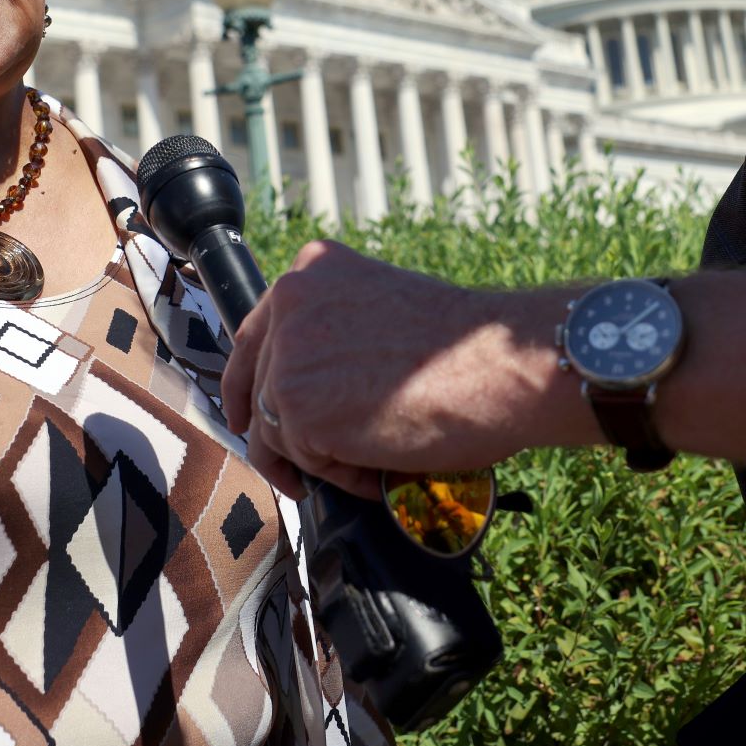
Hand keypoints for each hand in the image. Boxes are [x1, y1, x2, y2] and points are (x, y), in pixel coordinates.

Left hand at [220, 240, 600, 497]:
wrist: (499, 363)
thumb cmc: (465, 346)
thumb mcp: (382, 310)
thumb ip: (337, 332)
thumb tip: (317, 387)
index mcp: (312, 269)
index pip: (258, 332)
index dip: (249, 380)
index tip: (246, 412)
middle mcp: (290, 301)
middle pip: (259, 385)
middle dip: (276, 430)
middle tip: (293, 470)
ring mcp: (288, 354)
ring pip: (276, 429)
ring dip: (320, 457)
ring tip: (372, 465)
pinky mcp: (297, 408)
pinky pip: (305, 460)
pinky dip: (341, 476)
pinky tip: (380, 470)